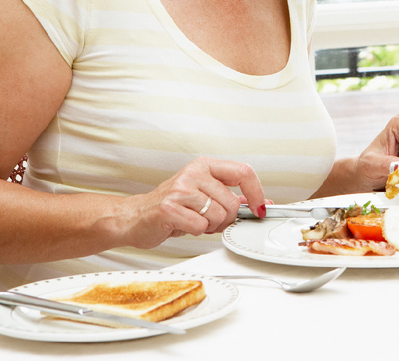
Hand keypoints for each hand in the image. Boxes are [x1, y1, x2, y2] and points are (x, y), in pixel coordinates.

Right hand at [120, 157, 270, 247]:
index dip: (257, 193)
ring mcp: (180, 189)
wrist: (134, 217)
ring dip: (209, 226)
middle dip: (225, 219)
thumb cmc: (171, 207)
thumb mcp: (204, 196)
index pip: (244, 172)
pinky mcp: (169, 207)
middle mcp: (193, 172)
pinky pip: (200, 226)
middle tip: (207, 220)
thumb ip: (233, 198)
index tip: (260, 208)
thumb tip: (263, 203)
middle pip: (232, 202)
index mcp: (205, 166)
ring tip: (193, 221)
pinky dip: (195, 232)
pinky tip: (182, 225)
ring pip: (218, 215)